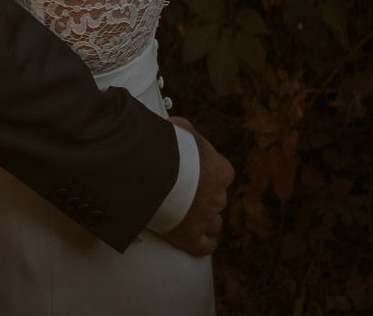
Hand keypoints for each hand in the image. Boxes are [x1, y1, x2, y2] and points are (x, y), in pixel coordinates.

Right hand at [159, 116, 232, 256]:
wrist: (151, 171)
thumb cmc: (165, 146)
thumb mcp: (179, 128)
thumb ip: (185, 131)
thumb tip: (178, 127)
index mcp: (221, 170)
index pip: (222, 173)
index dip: (208, 174)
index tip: (195, 174)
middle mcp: (218, 196)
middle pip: (216, 199)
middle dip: (204, 197)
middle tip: (184, 194)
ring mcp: (206, 218)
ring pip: (214, 223)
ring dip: (206, 220)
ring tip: (191, 217)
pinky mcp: (192, 237)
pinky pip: (206, 245)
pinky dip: (204, 243)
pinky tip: (200, 241)